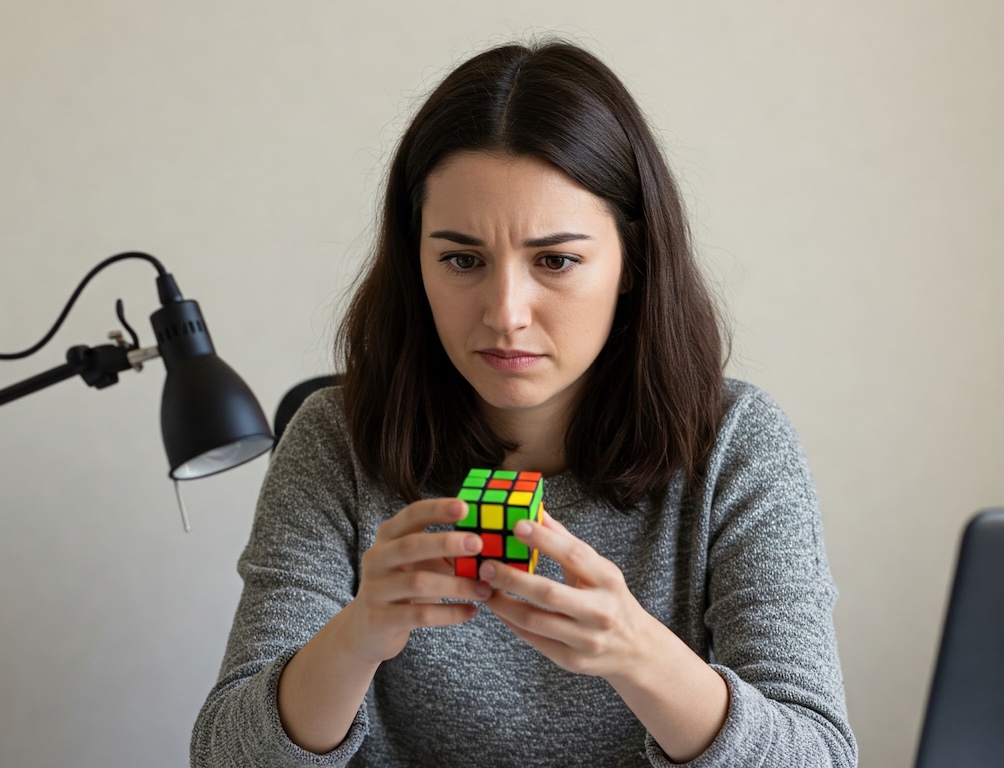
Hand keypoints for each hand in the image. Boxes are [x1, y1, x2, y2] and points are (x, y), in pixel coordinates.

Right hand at [344, 498, 491, 663]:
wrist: (367, 628)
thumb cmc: (403, 586)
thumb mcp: (418, 562)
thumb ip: (443, 549)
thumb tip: (489, 538)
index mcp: (388, 536)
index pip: (412, 515)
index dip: (437, 509)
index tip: (465, 507)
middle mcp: (377, 558)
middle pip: (411, 545)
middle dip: (446, 543)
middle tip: (478, 544)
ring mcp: (375, 589)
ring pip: (418, 583)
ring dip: (456, 585)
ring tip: (484, 589)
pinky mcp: (380, 619)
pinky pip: (420, 615)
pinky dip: (449, 613)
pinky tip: (471, 611)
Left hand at [479, 510, 655, 678]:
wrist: (637, 650)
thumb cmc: (611, 599)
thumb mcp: (599, 569)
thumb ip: (567, 542)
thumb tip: (538, 511)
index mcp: (607, 580)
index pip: (574, 555)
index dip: (545, 539)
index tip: (517, 525)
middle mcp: (600, 610)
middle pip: (549, 593)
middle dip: (512, 578)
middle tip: (487, 565)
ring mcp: (586, 639)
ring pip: (535, 620)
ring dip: (503, 604)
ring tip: (484, 587)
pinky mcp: (571, 659)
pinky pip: (533, 639)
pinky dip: (511, 622)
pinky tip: (497, 607)